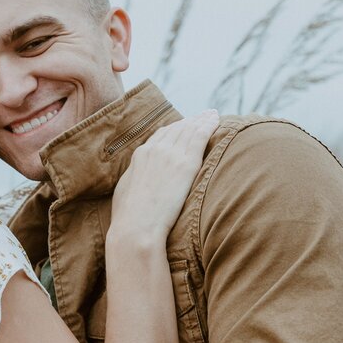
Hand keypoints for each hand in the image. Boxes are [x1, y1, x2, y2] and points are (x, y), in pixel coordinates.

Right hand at [110, 109, 218, 245]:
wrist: (136, 227)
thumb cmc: (129, 219)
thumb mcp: (126, 192)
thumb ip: (134, 179)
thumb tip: (137, 179)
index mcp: (140, 156)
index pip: (160, 136)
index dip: (174, 130)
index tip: (183, 127)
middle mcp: (155, 150)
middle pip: (176, 129)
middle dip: (190, 121)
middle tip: (202, 115)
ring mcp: (170, 155)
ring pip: (189, 130)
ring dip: (202, 120)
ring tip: (212, 115)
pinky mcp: (186, 164)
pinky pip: (200, 136)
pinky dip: (208, 125)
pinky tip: (216, 120)